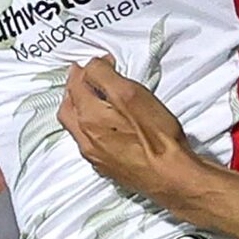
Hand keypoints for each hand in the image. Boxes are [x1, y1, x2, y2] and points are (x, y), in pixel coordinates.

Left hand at [58, 54, 196, 200]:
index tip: (104, 62)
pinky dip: (89, 128)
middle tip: (84, 77)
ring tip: (92, 99)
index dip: (87, 68)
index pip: (76, 84)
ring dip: (79, 110)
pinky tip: (104, 126)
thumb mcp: (131, 94)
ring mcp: (95, 156)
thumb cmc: (156, 137)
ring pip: (76, 128)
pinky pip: (88, 143)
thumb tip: (92, 66)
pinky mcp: (107, 168)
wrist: (171, 177)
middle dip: (73, 90)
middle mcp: (85, 139)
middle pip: (67, 109)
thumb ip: (105, 76)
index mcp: (88, 118)